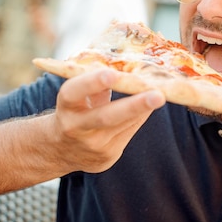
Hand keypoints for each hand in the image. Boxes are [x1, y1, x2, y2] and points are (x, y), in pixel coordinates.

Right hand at [49, 69, 164, 173]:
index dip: (92, 83)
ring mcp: (93, 145)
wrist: (61, 150)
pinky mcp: (107, 156)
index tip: (112, 73)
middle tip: (158, 95)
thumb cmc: (75, 110)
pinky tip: (150, 106)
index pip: (74, 93)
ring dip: (144, 109)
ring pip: (124, 125)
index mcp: (65, 106)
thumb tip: (124, 65)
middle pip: (106, 117)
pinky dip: (140, 116)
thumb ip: (96, 83)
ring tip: (160, 95)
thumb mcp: (77, 95)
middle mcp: (76, 128)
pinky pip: (129, 133)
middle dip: (134, 106)